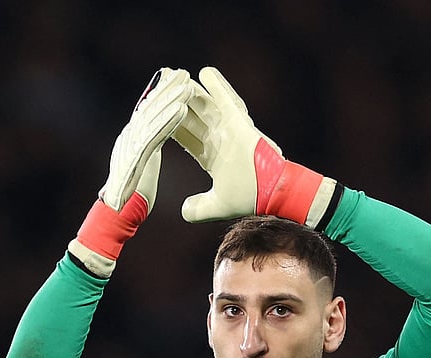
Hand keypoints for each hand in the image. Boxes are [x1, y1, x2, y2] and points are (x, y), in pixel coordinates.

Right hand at [69, 68, 192, 276]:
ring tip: (187, 82)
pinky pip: (154, 135)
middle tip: (183, 72)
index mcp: (131, 141)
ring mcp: (129, 146)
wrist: (115, 216)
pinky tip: (182, 108)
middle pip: (149, 108)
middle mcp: (128, 139)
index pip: (148, 113)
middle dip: (166, 88)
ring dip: (170, 98)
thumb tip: (151, 147)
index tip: (175, 80)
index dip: (160, 95)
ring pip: (152, 117)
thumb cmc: (129, 200)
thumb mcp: (141, 172)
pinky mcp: (135, 157)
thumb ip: (145, 156)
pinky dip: (168, 121)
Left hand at [171, 66, 336, 226]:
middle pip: (191, 118)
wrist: (274, 193)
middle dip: (175, 104)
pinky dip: (217, 87)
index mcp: (213, 156)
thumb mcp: (218, 204)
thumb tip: (184, 211)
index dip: (171, 127)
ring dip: (189, 91)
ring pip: (204, 107)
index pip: (186, 138)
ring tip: (173, 76)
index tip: (156, 117)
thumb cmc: (252, 197)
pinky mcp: (240, 123)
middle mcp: (220, 139)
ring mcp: (230, 129)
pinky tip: (205, 72)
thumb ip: (200, 207)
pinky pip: (226, 101)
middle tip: (159, 88)